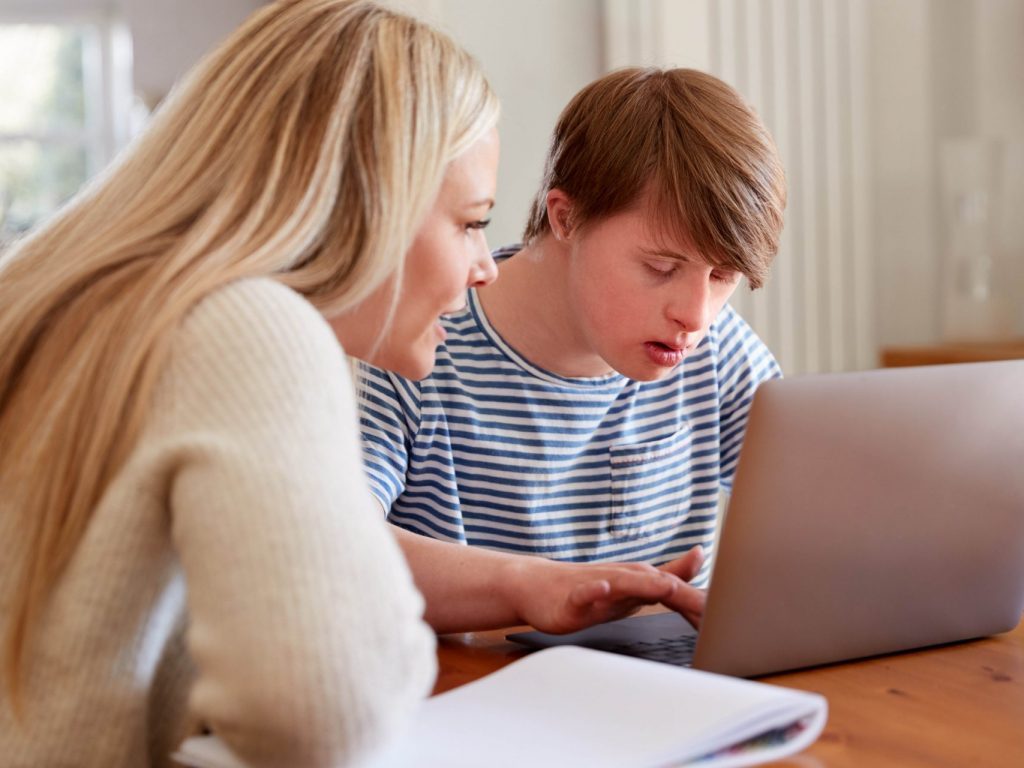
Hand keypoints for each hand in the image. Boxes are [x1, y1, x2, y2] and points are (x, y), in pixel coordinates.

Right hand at [505, 546, 705, 634]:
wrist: (537, 585)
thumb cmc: (588, 585)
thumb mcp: (634, 582)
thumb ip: (668, 571)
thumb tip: (701, 554)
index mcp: (640, 578)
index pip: (678, 589)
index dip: (702, 604)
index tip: (729, 620)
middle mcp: (623, 577)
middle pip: (658, 583)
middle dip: (686, 596)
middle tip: (713, 611)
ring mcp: (597, 585)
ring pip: (624, 582)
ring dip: (646, 584)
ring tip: (667, 588)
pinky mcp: (572, 597)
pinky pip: (583, 593)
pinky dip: (594, 590)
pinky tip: (603, 589)